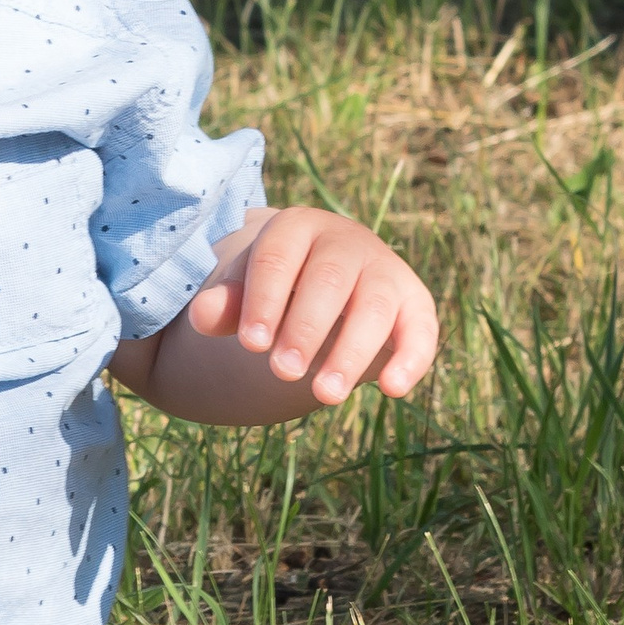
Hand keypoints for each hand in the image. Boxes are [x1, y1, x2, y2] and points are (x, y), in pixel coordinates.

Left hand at [185, 208, 437, 404]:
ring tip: (324, 395)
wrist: (325, 287)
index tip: (252, 344)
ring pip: (376, 305)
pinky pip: (422, 328)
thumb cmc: (276, 289)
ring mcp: (385, 270)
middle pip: (329, 280)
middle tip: (282, 372)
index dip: (265, 300)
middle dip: (305, 328)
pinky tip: (391, 389)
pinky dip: (411, 358)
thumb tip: (202, 315)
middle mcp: (346, 242)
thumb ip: (224, 304)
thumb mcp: (245, 291)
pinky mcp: (415, 303)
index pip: (279, 258)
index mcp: (296, 228)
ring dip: (351, 352)